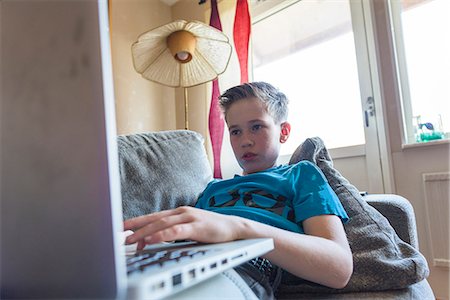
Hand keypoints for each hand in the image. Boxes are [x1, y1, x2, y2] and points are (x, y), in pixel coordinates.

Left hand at [123, 206, 242, 249]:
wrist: (234, 227)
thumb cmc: (211, 229)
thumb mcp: (189, 229)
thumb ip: (173, 232)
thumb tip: (153, 240)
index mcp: (178, 212)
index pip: (153, 216)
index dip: (136, 221)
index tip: (121, 226)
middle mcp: (182, 212)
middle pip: (153, 219)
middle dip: (135, 227)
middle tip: (120, 235)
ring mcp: (189, 218)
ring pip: (161, 224)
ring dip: (143, 232)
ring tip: (130, 240)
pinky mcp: (197, 226)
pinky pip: (175, 231)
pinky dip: (161, 235)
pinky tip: (151, 239)